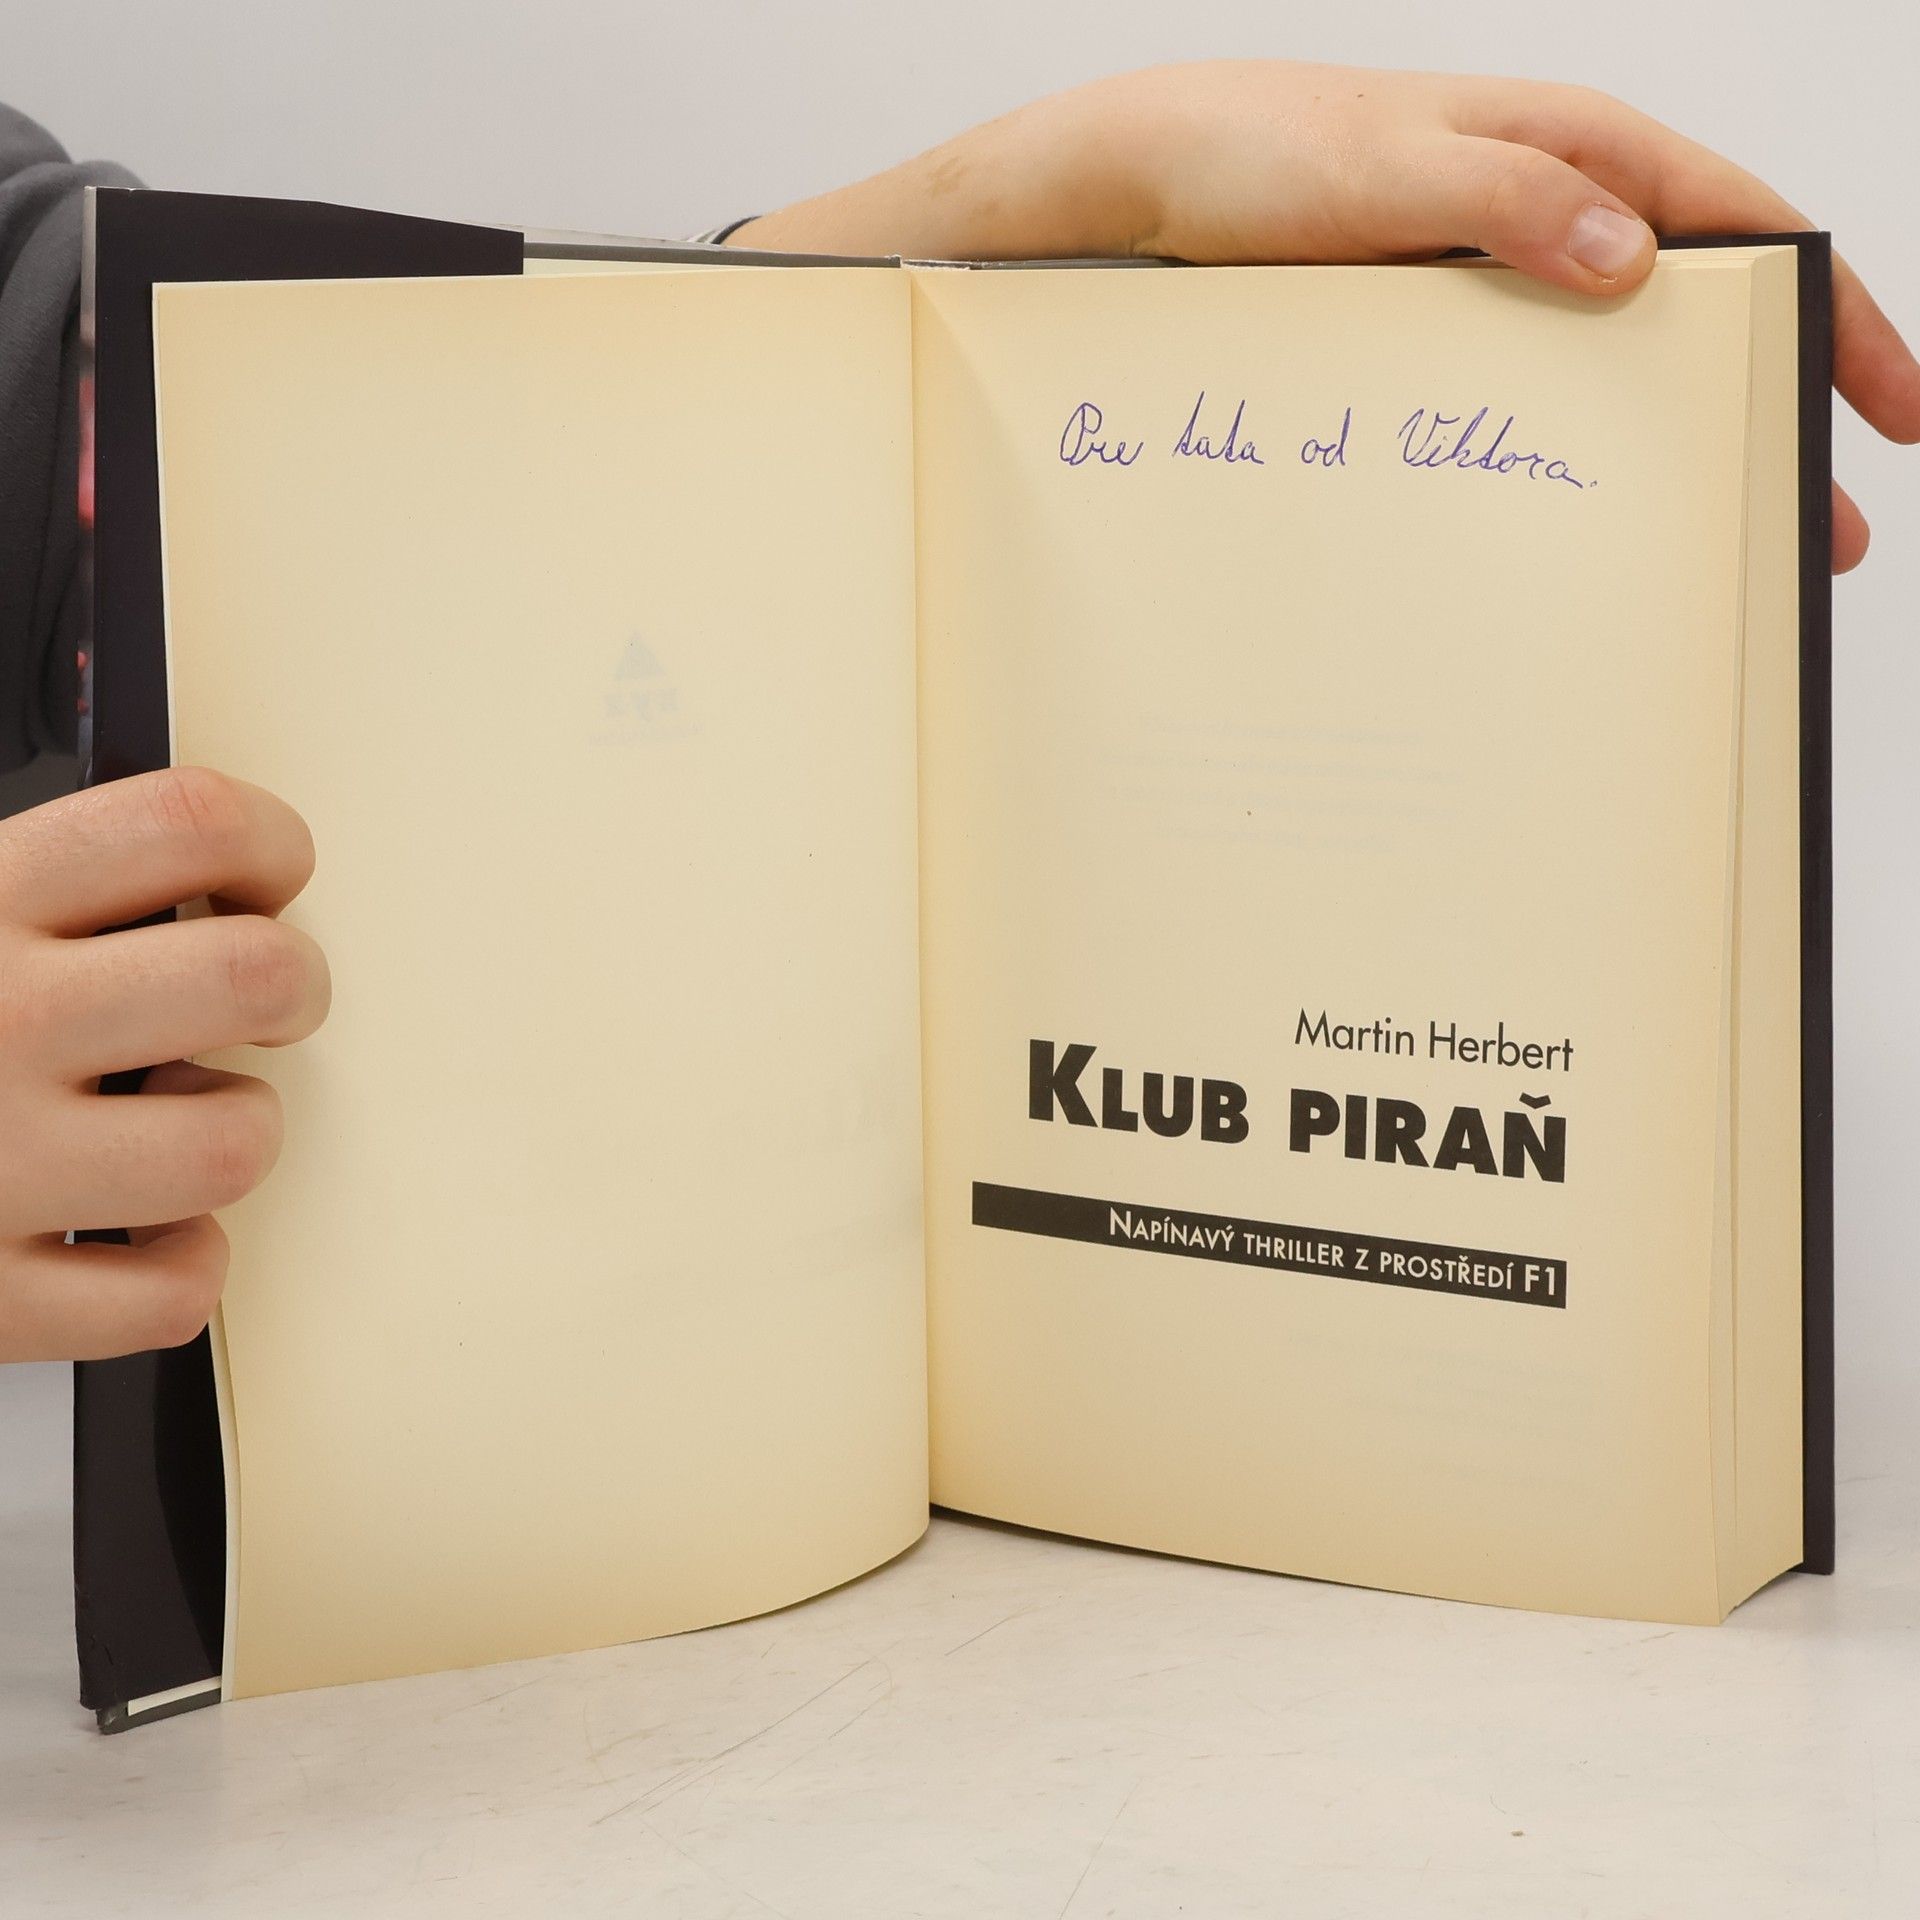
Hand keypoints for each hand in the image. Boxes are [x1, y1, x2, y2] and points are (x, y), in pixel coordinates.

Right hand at [0, 769, 329, 1361]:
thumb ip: (23, 882)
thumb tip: (181, 855)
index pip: (183, 821)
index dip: (266, 841)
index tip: (264, 873)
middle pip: (254, 975)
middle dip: (292, 985)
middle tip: (264, 999)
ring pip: (235, 1143)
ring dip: (234, 1129)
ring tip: (177, 1117)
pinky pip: (167, 1296)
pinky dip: (183, 1270)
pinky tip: (140, 1235)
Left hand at [733, 60, 1919, 571]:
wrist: (1135, 183)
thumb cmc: (1250, 150)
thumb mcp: (1381, 170)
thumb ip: (1509, 201)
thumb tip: (1631, 262)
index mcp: (1571, 148)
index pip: (1749, 229)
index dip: (1836, 315)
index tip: (1889, 409)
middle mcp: (1547, 209)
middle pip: (1698, 314)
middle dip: (1767, 412)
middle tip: (1820, 530)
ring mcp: (1490, 273)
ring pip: (1617, 364)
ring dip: (1672, 449)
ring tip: (1714, 553)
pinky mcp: (1431, 326)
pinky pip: (1529, 387)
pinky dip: (1572, 446)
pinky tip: (1575, 518)